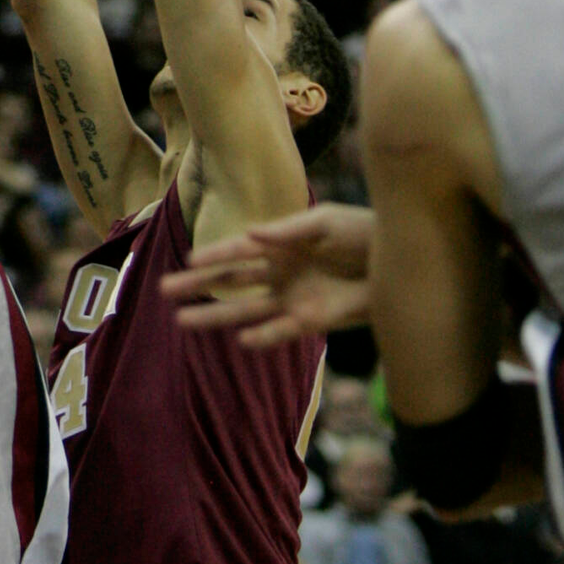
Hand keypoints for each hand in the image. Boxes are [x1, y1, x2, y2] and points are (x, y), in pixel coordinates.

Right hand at [161, 202, 374, 346]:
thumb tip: (249, 233)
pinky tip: (241, 340)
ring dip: (216, 316)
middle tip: (164, 290)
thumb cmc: (362, 231)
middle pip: (231, 281)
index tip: (187, 260)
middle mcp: (280, 272)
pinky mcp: (313, 321)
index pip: (239, 250)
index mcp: (281, 243)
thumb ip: (287, 230)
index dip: (213, 254)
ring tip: (183, 321)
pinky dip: (262, 337)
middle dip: (198, 285)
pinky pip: (280, 332)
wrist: (399, 260)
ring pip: (246, 310)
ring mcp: (294, 297)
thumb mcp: (325, 223)